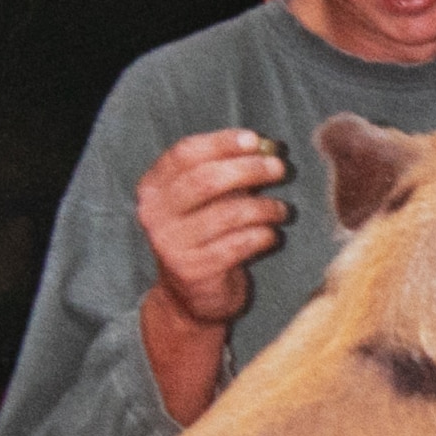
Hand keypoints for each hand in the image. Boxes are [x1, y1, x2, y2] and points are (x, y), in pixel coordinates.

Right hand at [135, 129, 289, 328]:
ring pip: (228, 213)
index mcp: (153, 188)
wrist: (191, 296)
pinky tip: (273, 234)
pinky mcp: (194, 270)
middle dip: (249, 169)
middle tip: (280, 168)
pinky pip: (239, 244)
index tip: (256, 139)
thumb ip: (228, 171)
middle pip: (206, 179)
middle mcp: (154, 214)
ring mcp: (171, 244)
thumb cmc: (205, 235)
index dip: (222, 142)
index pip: (185, 153)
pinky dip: (263, 235)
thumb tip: (270, 147)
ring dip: (265, 207)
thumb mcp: (207, 200)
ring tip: (283, 209)